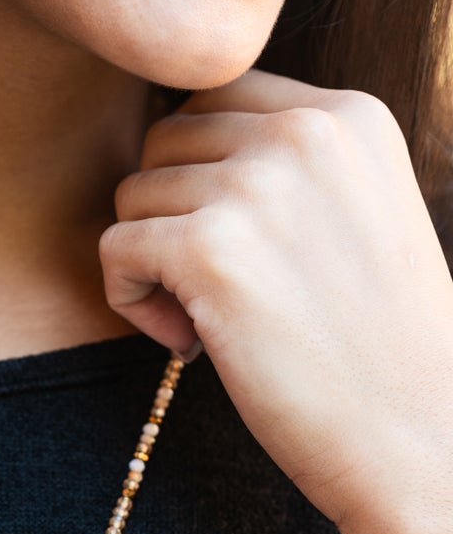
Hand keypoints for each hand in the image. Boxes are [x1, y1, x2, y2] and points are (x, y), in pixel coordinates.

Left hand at [99, 69, 452, 533]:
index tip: (239, 246)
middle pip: (166, 139)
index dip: (201, 173)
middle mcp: (305, 133)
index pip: (218, 97)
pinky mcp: (210, 250)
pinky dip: (132, 303)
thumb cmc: (378, 344)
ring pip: (134, 194)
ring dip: (151, 263)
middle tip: (213, 291)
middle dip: (170, 213)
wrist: (416, 435)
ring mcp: (257, 187)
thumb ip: (288, 166)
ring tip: (208, 322)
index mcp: (349, 116)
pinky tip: (191, 345)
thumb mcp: (357, 213)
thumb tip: (171, 140)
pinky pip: (116, 249)